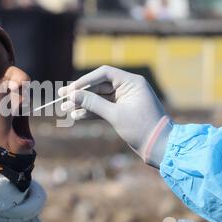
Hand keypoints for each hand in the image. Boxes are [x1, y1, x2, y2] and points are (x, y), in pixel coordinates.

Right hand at [58, 65, 172, 166]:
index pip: (104, 74)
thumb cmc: (142, 129)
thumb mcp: (115, 115)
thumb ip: (92, 103)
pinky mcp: (122, 112)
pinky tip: (76, 116)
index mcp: (132, 82)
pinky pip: (103, 108)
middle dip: (81, 93)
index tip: (70, 89)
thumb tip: (72, 94)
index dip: (85, 80)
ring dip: (83, 103)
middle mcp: (128, 88)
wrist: (159, 147)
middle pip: (99, 86)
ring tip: (65, 109)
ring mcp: (124, 100)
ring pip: (99, 98)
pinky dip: (90, 112)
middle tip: (62, 97)